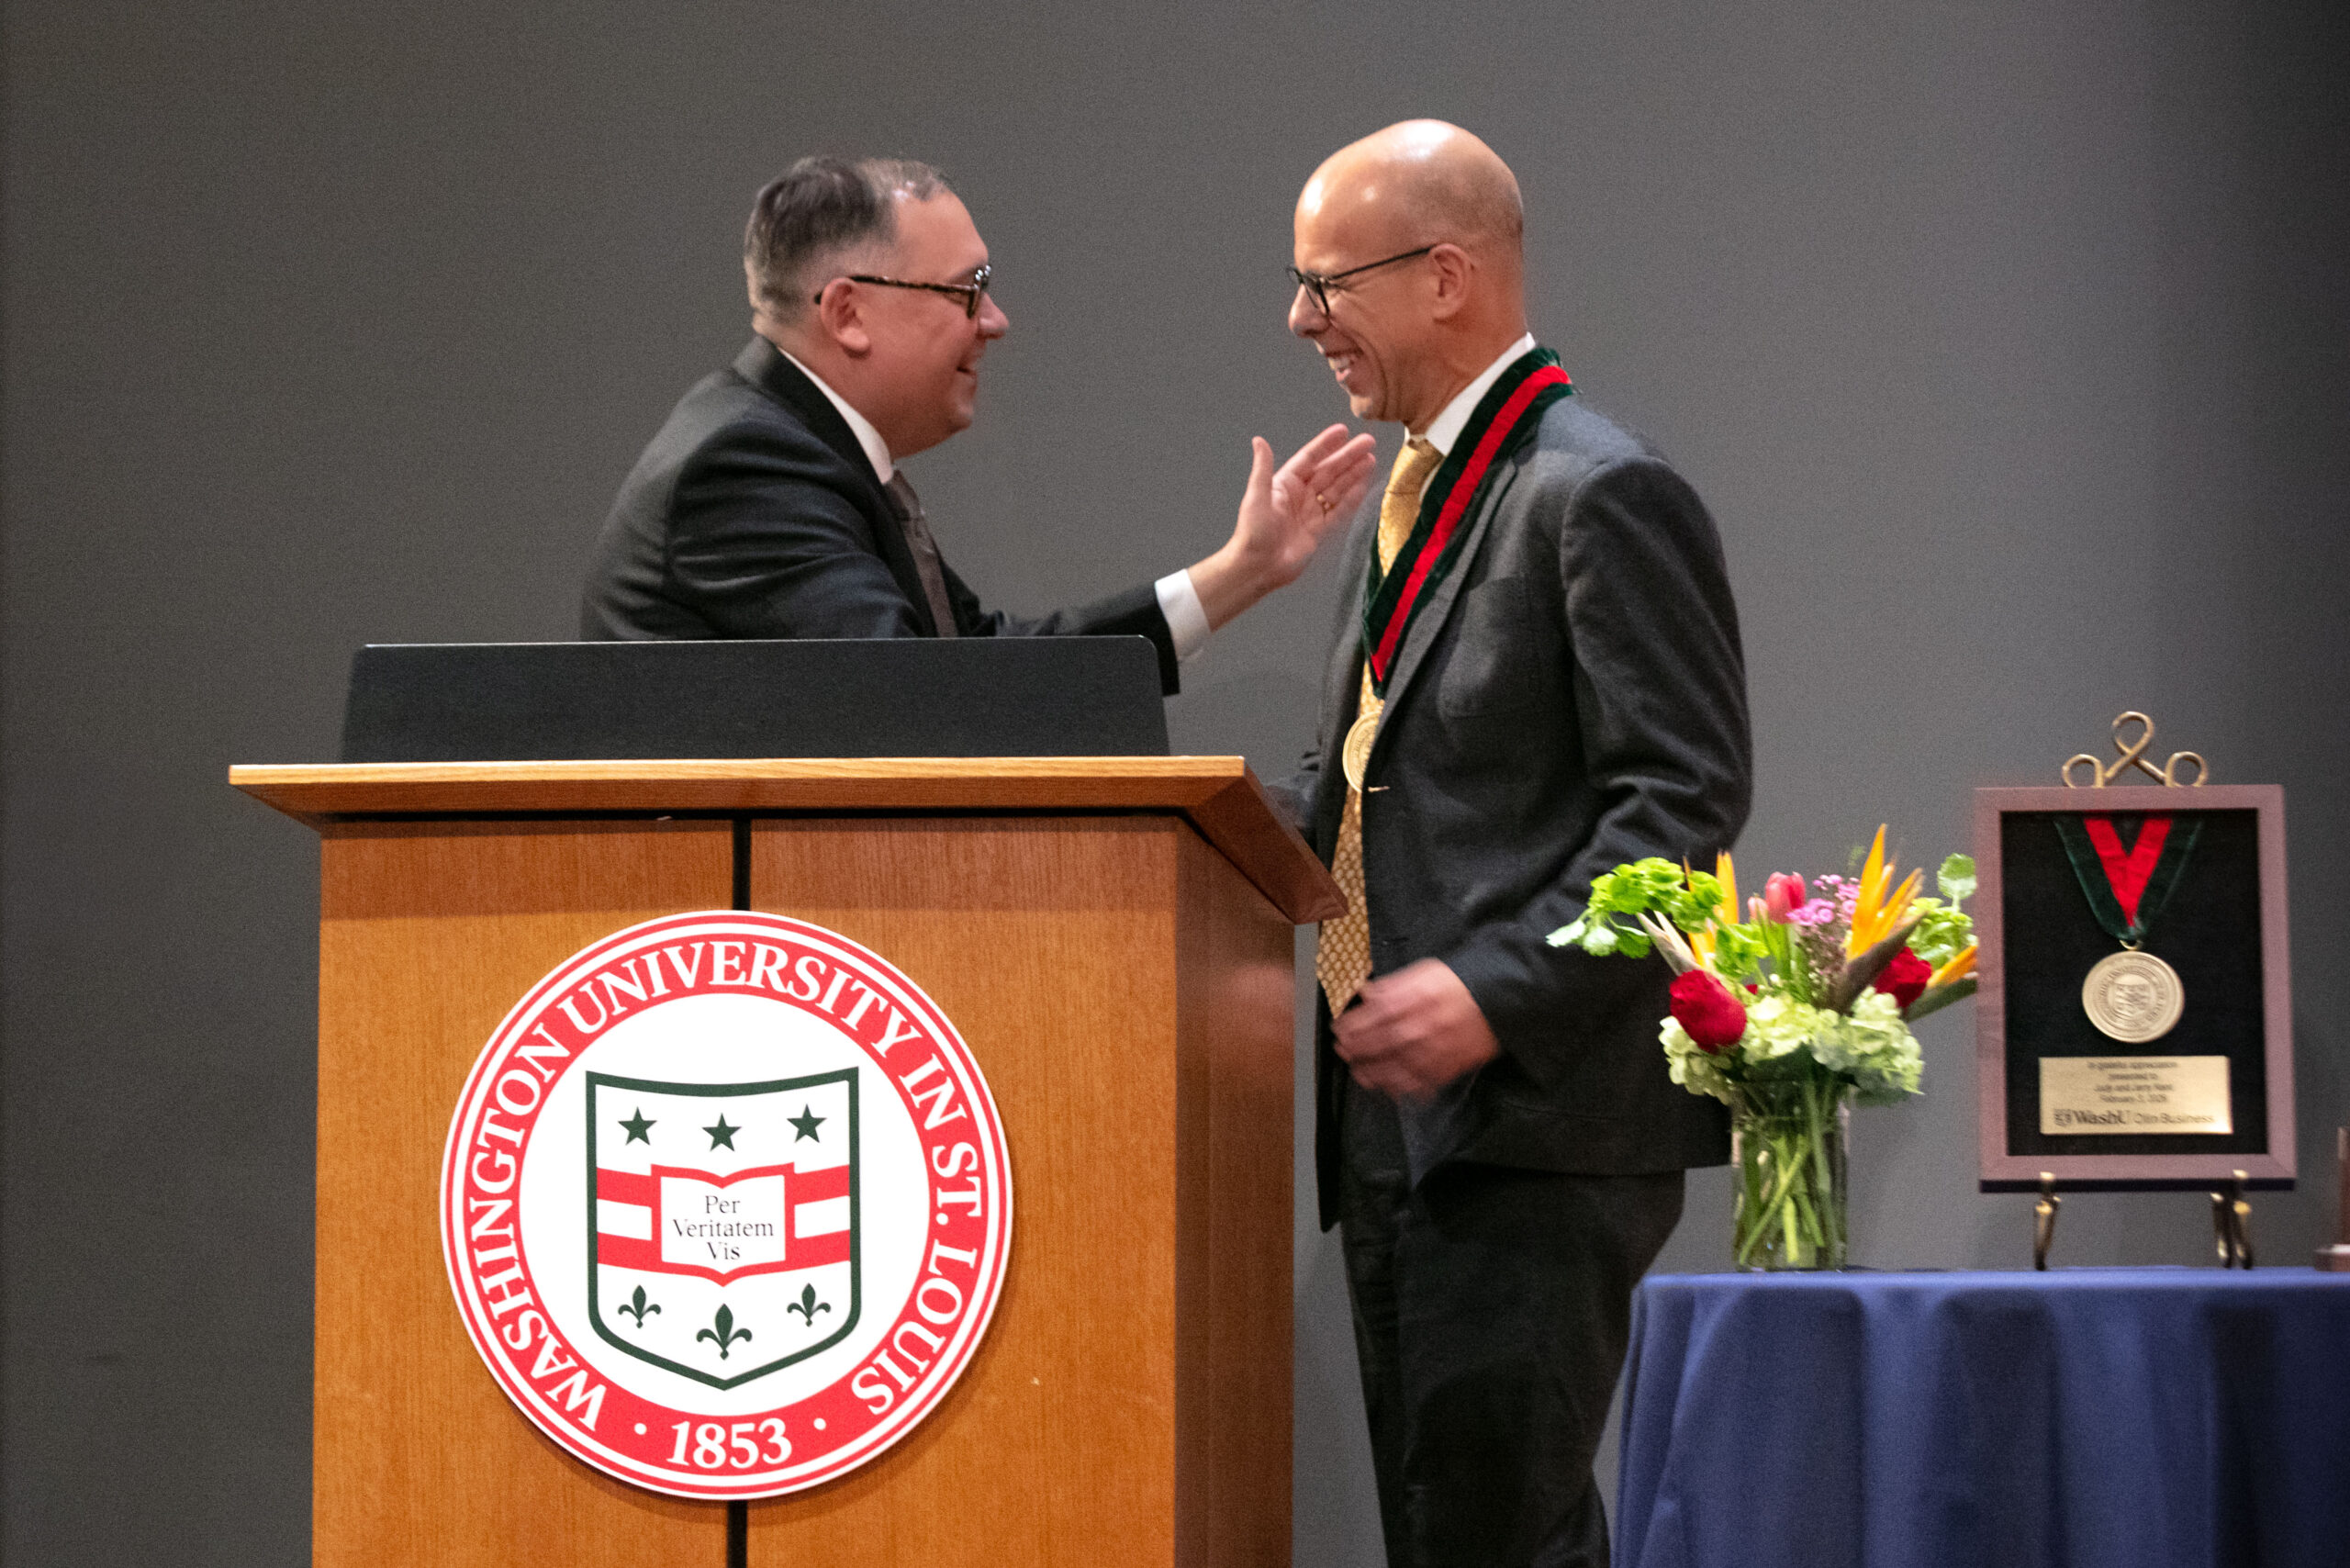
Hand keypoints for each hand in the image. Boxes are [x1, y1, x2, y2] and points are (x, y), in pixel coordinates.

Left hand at [1189, 424, 1377, 629]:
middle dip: (1348, 457)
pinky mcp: (1319, 530)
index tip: (1343, 431)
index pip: (1309, 459)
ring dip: (1354, 474)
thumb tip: (1258, 440)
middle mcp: (1300, 495)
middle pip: (1328, 471)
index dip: (1326, 445)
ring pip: (1337, 489)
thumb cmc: (1254, 531)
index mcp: (1285, 484)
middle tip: (1368, 442)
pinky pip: (1339, 511)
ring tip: (1371, 459)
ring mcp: (1311, 512)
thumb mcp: (1257, 496)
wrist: (1259, 567)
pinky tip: (1364, 485)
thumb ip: (1262, 467)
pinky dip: (1352, 498)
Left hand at [1332, 959, 1500, 1099]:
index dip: (1353, 1025)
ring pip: (1398, 1067)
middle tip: (1342, 1051)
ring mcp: (1435, 1050)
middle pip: (1381, 1042)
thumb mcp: (1423, 972)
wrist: (1499, 998)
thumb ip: (1393, 985)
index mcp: (1414, 1000)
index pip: (1374, 1016)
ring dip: (1374, 1072)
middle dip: (1357, 1049)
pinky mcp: (1449, 1066)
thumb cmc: (1460, 984)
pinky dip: (1404, 1088)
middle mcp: (1422, 1026)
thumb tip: (1367, 994)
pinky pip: (1422, 1082)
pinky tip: (1391, 1089)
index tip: (1338, 1029)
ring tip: (1359, 1073)